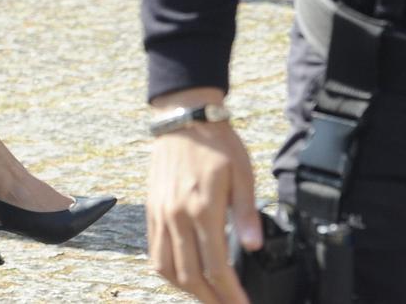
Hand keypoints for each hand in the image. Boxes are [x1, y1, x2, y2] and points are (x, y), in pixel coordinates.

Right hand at [149, 109, 260, 303]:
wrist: (183, 119)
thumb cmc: (217, 144)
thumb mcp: (244, 175)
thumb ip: (247, 213)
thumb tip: (254, 246)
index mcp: (202, 208)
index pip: (216, 267)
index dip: (231, 294)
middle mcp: (176, 215)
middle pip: (190, 276)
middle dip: (211, 300)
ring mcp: (160, 213)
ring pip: (167, 268)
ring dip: (187, 290)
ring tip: (208, 297)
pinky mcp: (152, 209)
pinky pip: (154, 251)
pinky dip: (169, 272)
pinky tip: (184, 276)